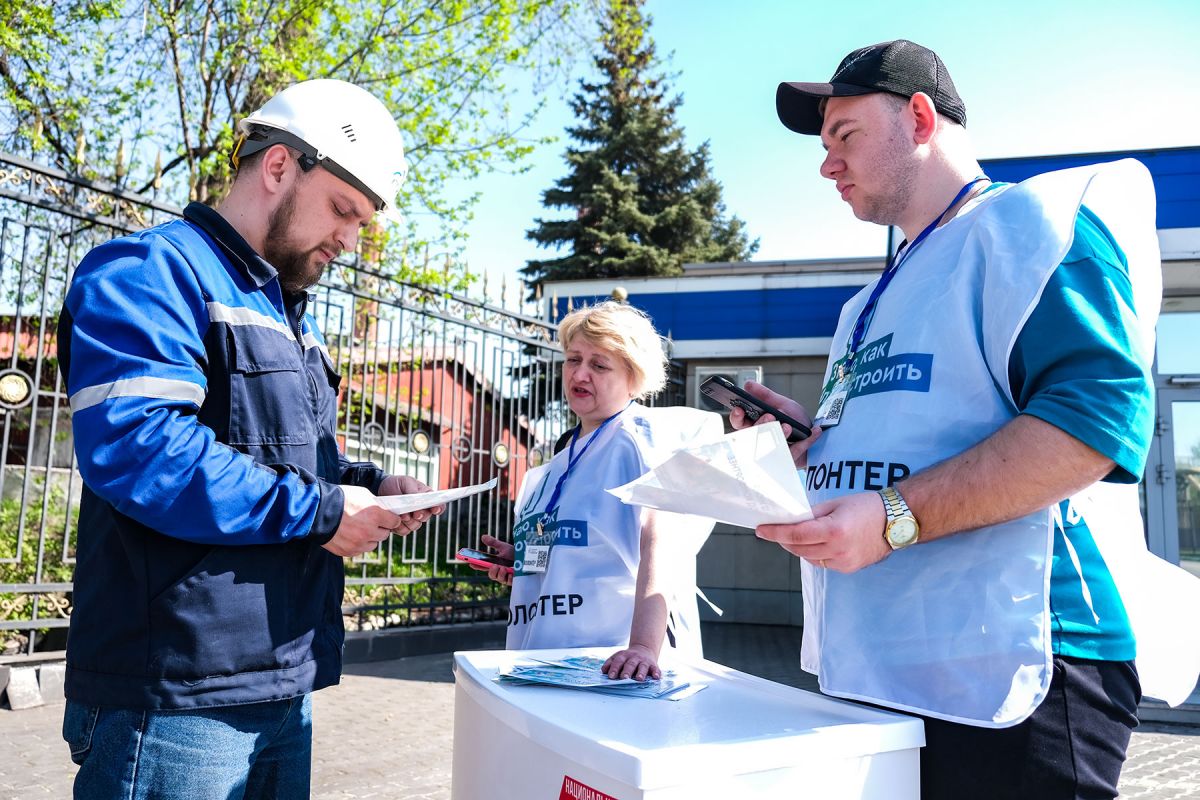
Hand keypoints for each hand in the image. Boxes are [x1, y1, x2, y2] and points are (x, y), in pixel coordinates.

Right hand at [323, 485, 403, 557]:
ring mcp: (358, 543)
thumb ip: (376, 504)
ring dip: (370, 538)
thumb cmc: (339, 499)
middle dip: (380, 528)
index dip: (391, 519)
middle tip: (372, 522)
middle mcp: (369, 531)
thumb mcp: (362, 494)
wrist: (317, 511)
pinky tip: (350, 535)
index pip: (394, 522)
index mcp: (375, 515)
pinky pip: (360, 550)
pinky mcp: (348, 551)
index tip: (388, 518)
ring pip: (373, 544)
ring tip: (359, 529)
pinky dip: (358, 544)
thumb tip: (383, 510)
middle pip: (384, 534)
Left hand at [377, 474, 444, 533]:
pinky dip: (399, 526)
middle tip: (414, 513)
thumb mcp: (406, 482)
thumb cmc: (397, 484)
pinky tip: (394, 519)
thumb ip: (413, 490)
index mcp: (427, 498)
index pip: (439, 505)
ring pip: (415, 526)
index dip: (439, 508)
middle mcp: (422, 510)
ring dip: (409, 521)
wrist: (381, 489)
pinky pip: (404, 531)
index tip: (434, 508)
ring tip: (401, 514)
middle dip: (421, 515)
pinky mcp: (402, 525)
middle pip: (427, 517)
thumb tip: (418, 501)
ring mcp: (412, 519)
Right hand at [475, 533, 514, 585]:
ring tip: (503, 568)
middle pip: (490, 575)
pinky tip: (511, 573)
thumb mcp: (503, 547)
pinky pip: (508, 582)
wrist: (528, 557)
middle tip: (494, 566)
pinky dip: (509, 577)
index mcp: (495, 564)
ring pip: (498, 579)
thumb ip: (493, 543)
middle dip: (491, 571)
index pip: (483, 566)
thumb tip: (483, 536)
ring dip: (500, 573)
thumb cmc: (515, 553)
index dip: (476, 565)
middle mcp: (499, 572)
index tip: (470, 563)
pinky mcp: (513, 580)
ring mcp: (505, 577)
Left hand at [602, 643, 660, 681]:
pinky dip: (656, 673)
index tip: (611, 676)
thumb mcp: (618, 658)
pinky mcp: (653, 665)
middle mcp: (634, 658)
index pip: (618, 661)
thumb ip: (610, 664)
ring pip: (642, 666)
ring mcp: (644, 661)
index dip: (614, 668)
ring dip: (641, 672)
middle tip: (624, 678)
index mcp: (624, 656)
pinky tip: (656, 677)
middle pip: (630, 664)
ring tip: (639, 679)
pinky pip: (655, 669)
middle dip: (627, 671)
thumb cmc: (628, 658)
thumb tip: (603, 671)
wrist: (644, 649)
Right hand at [727, 380, 821, 467]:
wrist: (813, 434)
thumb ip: (765, 395)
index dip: (737, 417)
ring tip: (787, 425)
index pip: (739, 423)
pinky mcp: (788, 460)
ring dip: (779, 435)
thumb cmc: (793, 421)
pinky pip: (794, 452)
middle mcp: (761, 441)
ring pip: (770, 448)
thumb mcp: (781, 403)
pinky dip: (806, 441)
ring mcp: (774, 453)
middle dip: (760, 425)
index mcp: (755, 426)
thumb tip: (748, 384)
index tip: (739, 409)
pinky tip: (815, 431)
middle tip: (770, 416)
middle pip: (753, 437)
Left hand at [755, 490, 891, 572]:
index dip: (775, 533)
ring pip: (808, 558)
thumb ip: (812, 514)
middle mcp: (838, 550)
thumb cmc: (866, 507)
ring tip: (791, 536)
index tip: (760, 530)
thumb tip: (791, 520)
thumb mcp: (836, 504)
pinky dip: (812, 554)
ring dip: (797, 547)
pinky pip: (821, 563)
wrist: (896, 522)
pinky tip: (812, 544)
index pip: (796, 534)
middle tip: (773, 530)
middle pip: (799, 548)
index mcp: (834, 530)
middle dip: (783, 539)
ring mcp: (844, 562)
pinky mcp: (848, 569)